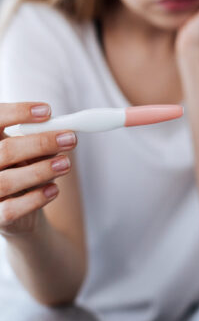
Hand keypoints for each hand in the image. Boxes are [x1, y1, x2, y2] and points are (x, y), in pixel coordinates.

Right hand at [0, 102, 76, 237]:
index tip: (47, 111)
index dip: (18, 112)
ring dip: (41, 171)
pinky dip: (35, 199)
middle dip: (41, 143)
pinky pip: (11, 209)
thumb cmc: (24, 169)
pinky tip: (53, 189)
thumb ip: (42, 139)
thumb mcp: (32, 151)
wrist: (18, 210)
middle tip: (70, 138)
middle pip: (5, 150)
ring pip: (6, 181)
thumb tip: (66, 130)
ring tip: (66, 164)